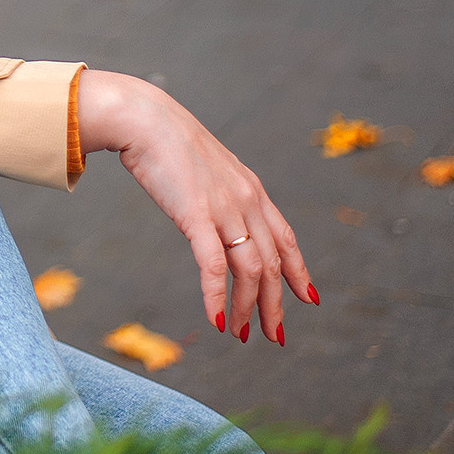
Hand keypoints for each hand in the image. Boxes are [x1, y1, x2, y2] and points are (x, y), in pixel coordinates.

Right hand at [78, 69, 315, 346]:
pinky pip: (214, 266)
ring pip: (250, 270)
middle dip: (275, 304)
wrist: (144, 118)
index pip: (286, 238)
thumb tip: (215, 214)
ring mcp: (224, 209)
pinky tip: (215, 320)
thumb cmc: (167, 140)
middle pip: (273, 263)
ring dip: (248, 308)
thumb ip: (219, 192)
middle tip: (274, 335)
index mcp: (251, 189)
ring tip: (242, 334)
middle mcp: (247, 201)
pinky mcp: (196, 215)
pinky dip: (217, 298)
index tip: (308, 298)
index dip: (300, 272)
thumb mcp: (206, 167)